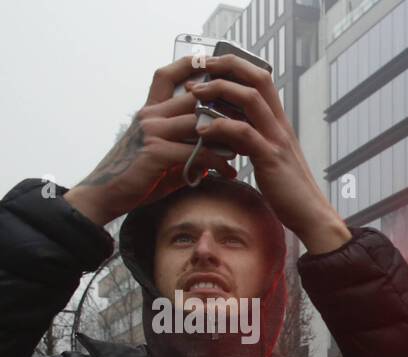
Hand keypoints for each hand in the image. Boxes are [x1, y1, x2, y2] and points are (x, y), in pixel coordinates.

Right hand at [64, 57, 236, 226]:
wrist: (107, 194)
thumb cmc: (137, 176)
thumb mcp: (161, 155)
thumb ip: (184, 147)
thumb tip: (211, 154)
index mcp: (150, 111)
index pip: (167, 77)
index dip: (187, 66)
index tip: (211, 61)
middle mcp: (150, 115)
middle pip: (193, 98)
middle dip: (223, 108)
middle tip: (249, 120)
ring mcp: (152, 131)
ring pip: (198, 123)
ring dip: (226, 136)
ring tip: (245, 149)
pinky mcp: (157, 152)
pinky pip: (197, 152)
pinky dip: (218, 162)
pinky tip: (229, 172)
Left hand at [185, 54, 350, 253]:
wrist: (311, 215)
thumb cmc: (289, 190)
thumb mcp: (271, 156)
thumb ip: (254, 139)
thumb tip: (230, 129)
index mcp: (279, 122)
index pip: (261, 77)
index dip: (236, 64)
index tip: (210, 65)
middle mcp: (280, 124)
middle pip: (257, 78)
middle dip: (225, 66)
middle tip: (199, 67)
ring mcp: (277, 139)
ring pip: (249, 98)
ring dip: (218, 91)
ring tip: (195, 94)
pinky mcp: (271, 158)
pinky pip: (243, 133)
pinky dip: (219, 127)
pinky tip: (201, 131)